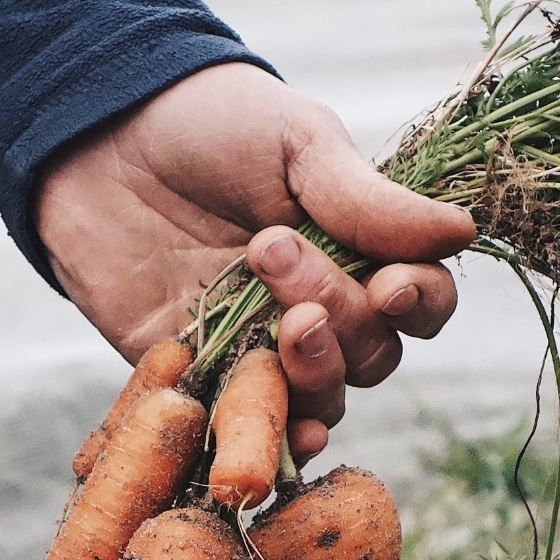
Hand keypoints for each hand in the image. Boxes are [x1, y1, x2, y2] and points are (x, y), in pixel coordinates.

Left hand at [33, 62, 474, 460]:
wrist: (95, 131)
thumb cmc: (208, 121)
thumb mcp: (297, 143)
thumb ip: (368, 200)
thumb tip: (464, 232)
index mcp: (356, 249)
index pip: (419, 302)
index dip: (417, 305)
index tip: (389, 285)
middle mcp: (316, 306)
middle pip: (370, 354)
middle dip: (340, 316)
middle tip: (271, 251)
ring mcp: (257, 345)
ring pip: (320, 398)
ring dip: (316, 376)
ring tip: (285, 327)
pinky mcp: (194, 373)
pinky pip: (242, 422)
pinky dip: (270, 437)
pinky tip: (288, 436)